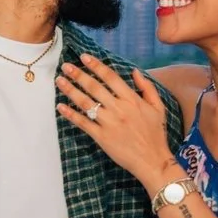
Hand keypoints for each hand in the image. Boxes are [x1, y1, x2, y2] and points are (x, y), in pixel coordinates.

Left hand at [56, 55, 178, 187]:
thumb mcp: (158, 107)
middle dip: (78, 74)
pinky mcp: (102, 137)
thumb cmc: (156, 134)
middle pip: (94, 87)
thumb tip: (134, 71)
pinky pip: (83, 123)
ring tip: (59, 81)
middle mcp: (119, 109)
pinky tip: (61, 106)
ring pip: (86, 103)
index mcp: (132, 99)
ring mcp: (109, 123)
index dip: (96, 65)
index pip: (110, 77)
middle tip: (65, 66)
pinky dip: (70, 114)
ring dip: (71, 90)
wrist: (152, 160)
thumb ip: (147, 87)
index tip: (84, 57)